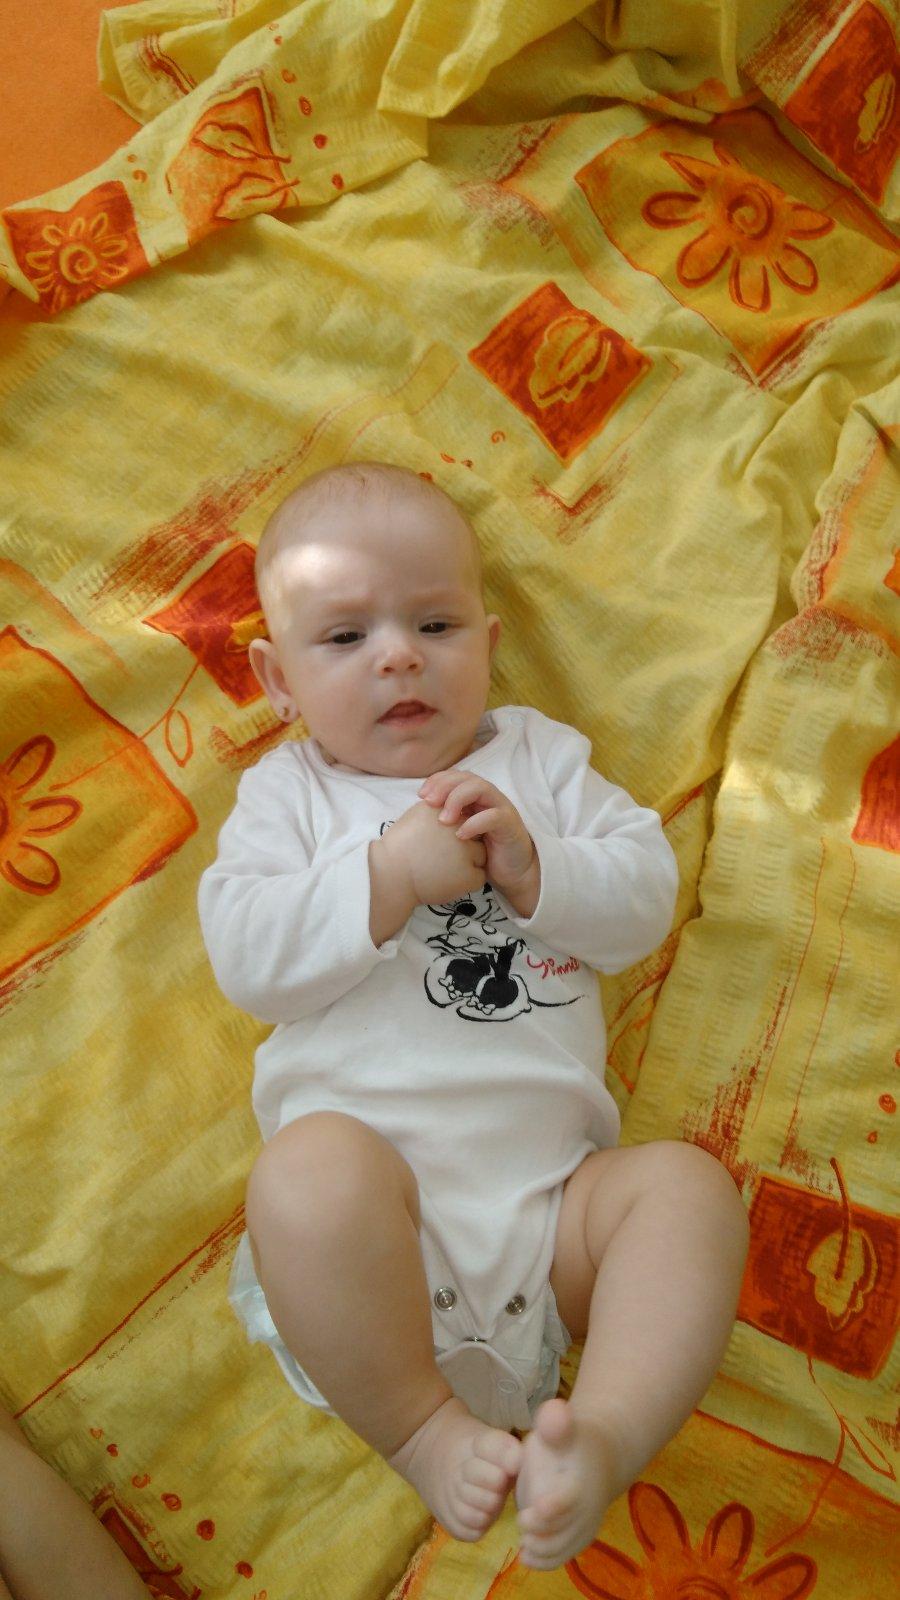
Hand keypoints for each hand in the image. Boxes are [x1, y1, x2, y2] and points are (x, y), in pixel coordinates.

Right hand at [379, 799, 487, 906]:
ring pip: (481, 857)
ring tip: (444, 870)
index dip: (454, 834)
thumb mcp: (416, 817)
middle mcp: (460, 828)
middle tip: (441, 858)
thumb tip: (448, 811)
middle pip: (475, 836)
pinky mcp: (470, 875)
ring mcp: (468, 852)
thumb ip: (436, 811)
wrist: (389, 875)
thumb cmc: (397, 850)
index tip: (436, 845)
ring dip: (469, 863)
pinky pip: (479, 878)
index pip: (465, 820)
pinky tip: (449, 882)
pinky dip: (468, 882)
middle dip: (465, 846)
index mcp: (447, 812)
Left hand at [417, 770, 539, 915]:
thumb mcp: (458, 830)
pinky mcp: (510, 824)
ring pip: (481, 788)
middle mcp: (488, 796)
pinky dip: (475, 823)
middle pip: (467, 777)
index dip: (437, 780)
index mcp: (474, 795)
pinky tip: (460, 835)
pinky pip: (494, 816)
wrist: (509, 870)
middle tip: (429, 802)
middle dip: (445, 786)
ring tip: (444, 819)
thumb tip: (417, 811)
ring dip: (459, 799)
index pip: (455, 775)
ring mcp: (501, 807)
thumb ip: (445, 817)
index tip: (420, 795)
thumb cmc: (480, 849)